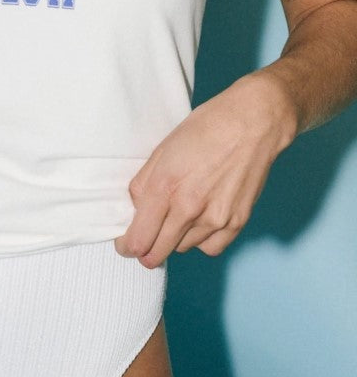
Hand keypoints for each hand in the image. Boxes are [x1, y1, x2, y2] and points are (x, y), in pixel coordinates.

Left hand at [114, 71, 296, 266]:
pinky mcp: (237, 222)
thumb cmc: (205, 129)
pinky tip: (199, 222)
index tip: (125, 245)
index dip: (127, 246)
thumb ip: (144, 184)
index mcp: (165, 186)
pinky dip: (201, 241)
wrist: (251, 124)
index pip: (138, 239)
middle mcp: (189, 208)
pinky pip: (210, 248)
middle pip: (157, 253)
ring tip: (179, 215)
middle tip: (145, 240)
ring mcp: (215, 218)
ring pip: (182, 249)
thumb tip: (136, 211)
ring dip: (175, 239)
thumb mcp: (163, 150)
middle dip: (146, 250)